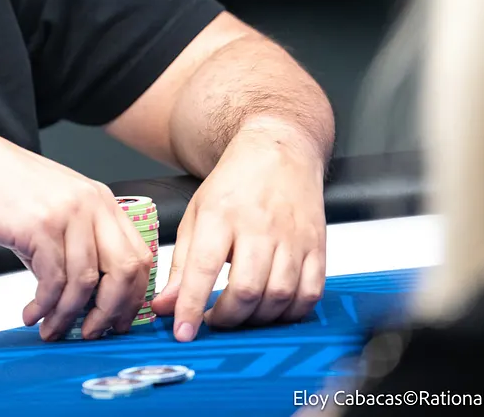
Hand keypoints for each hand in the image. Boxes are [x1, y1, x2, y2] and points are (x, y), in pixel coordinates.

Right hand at [0, 125, 151, 341]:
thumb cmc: (3, 187)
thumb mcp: (53, 210)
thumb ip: (75, 245)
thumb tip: (85, 296)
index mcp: (101, 200)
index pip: (139, 254)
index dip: (133, 294)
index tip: (118, 318)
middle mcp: (91, 204)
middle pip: (125, 270)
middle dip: (111, 310)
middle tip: (92, 330)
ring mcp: (68, 214)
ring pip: (86, 281)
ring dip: (69, 315)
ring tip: (52, 328)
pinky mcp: (40, 227)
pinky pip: (53, 281)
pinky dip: (44, 306)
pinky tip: (32, 313)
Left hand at [151, 119, 325, 340]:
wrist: (280, 151)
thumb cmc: (235, 184)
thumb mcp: (196, 215)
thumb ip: (181, 265)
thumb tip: (165, 306)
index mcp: (220, 214)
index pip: (203, 268)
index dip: (191, 306)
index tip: (183, 332)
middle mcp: (259, 226)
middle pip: (247, 289)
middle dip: (227, 318)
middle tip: (214, 321)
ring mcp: (293, 237)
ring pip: (280, 296)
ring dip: (257, 319)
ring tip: (241, 315)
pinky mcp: (317, 246)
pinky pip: (310, 293)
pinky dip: (291, 312)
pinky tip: (273, 309)